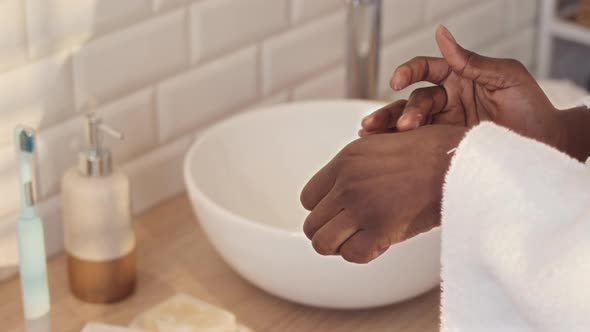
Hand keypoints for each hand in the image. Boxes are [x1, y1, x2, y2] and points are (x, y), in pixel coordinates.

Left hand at [301, 125, 466, 263]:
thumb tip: (340, 189)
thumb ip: (357, 166)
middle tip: (352, 233)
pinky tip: (380, 243)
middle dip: (330, 233)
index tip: (341, 215)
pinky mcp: (380, 228)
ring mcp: (361, 205)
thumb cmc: (432, 152)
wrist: (460, 161)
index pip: (308, 199)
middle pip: (311, 224)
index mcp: (344, 161)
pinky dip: (363, 254)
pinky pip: (352, 255)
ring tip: (362, 239)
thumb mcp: (383, 144)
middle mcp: (346, 183)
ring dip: (341, 246)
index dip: (324, 211)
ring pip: (322, 243)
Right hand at [360, 26, 562, 149]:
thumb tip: (442, 34)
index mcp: (459, 77)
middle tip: (404, 125)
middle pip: (414, 99)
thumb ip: (471, 60)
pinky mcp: (443, 146)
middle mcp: (448, 100)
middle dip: (403, 110)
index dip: (409, 72)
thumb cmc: (532, 108)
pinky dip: (397, 144)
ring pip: (409, 122)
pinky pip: (417, 143)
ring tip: (373, 134)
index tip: (397, 80)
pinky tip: (381, 146)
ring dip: (391, 126)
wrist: (545, 145)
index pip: (426, 69)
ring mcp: (444, 124)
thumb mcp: (506, 77)